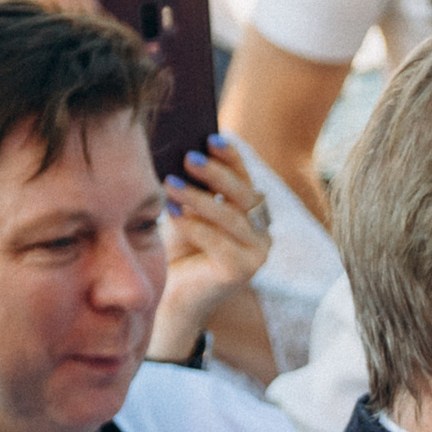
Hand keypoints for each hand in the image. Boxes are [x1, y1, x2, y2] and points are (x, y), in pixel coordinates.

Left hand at [149, 136, 271, 362]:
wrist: (170, 295)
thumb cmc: (175, 248)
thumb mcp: (185, 209)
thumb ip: (192, 186)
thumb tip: (182, 150)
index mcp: (251, 213)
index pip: (246, 178)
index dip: (232, 157)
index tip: (210, 137)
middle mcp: (261, 231)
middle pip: (245, 195)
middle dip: (217, 174)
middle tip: (188, 158)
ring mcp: (257, 253)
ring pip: (232, 217)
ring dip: (200, 199)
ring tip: (170, 184)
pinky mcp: (244, 272)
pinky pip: (222, 243)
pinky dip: (197, 227)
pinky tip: (174, 215)